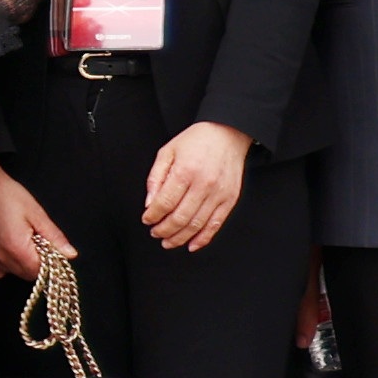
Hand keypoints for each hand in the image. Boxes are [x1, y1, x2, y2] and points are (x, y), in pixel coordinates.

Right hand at [0, 164, 72, 280]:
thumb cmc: (6, 194)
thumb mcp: (35, 212)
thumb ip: (54, 236)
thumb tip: (70, 254)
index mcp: (18, 248)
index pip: (42, 271)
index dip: (51, 263)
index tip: (53, 250)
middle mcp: (2, 258)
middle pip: (27, 275)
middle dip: (38, 264)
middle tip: (39, 242)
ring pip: (13, 272)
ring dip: (23, 264)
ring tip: (24, 243)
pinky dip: (7, 264)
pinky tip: (10, 248)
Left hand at [141, 123, 251, 254]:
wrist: (227, 133)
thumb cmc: (196, 141)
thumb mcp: (167, 152)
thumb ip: (156, 178)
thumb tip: (150, 204)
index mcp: (185, 171)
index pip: (165, 203)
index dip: (153, 216)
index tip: (147, 220)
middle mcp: (203, 184)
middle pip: (180, 218)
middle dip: (164, 230)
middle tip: (155, 233)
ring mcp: (219, 194)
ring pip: (197, 225)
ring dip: (180, 237)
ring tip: (168, 241)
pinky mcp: (230, 199)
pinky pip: (216, 224)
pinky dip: (203, 238)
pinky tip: (191, 244)